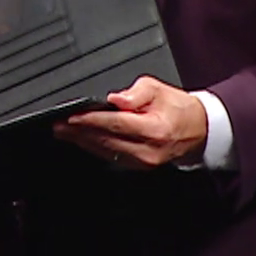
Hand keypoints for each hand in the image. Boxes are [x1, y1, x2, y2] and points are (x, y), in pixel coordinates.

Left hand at [51, 77, 208, 169]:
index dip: (91, 121)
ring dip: (83, 141)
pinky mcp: (140, 166)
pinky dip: (95, 147)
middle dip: (79, 133)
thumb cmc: (178, 108)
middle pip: (106, 140)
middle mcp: (148, 149)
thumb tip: (115, 99)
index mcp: (154, 129)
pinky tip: (82, 140)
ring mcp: (144, 161)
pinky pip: (112, 156)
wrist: (198, 129)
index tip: (72, 117)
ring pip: (106, 151)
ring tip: (64, 133)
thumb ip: (135, 93)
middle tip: (58, 125)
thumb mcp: (158, 89)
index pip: (115, 124)